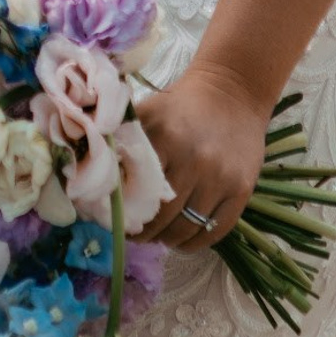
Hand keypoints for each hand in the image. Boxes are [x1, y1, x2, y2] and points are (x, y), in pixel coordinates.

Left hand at [134, 63, 269, 251]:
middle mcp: (195, 161)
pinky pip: (214, 231)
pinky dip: (193, 243)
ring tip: (156, 237)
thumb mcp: (150, 112)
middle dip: (143, 231)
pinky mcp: (242, 191)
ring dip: (166, 240)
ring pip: (186, 228)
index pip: (137, 189)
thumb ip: (123, 139)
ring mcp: (221, 178)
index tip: (116, 219)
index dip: (124, 211)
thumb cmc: (183, 105)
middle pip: (161, 216)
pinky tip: (181, 240)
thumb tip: (93, 173)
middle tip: (133, 234)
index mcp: (166, 138)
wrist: (233, 93)